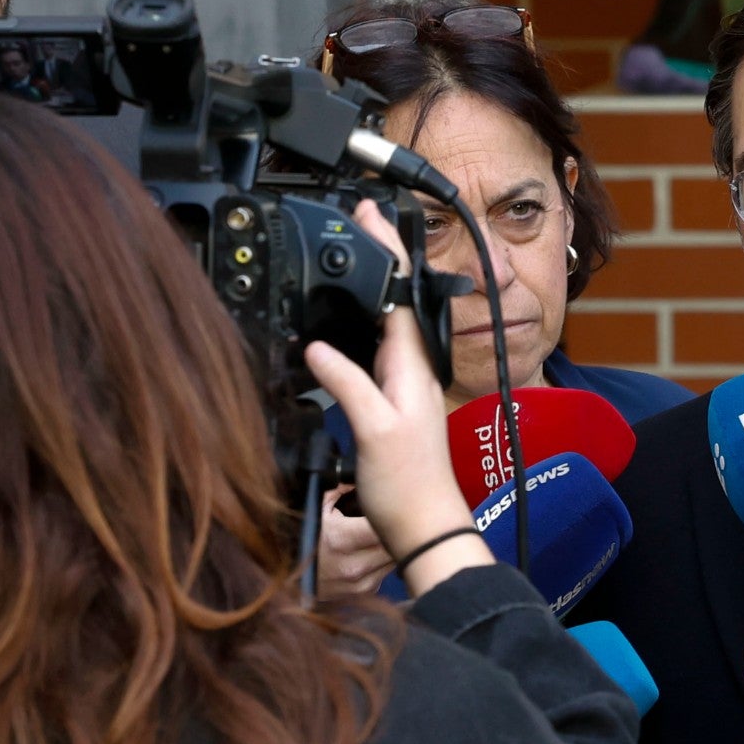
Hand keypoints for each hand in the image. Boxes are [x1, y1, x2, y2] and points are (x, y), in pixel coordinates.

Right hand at [304, 201, 488, 595]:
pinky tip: (347, 322)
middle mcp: (412, 369)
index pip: (398, 295)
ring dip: (371, 287)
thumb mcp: (374, 430)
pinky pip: (376, 349)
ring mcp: (404, 385)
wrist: (425, 525)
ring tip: (352, 256)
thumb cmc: (408, 486)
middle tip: (358, 223)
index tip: (370, 217)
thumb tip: (318, 348)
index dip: (385, 253)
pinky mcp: (392, 402)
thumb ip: (348, 385)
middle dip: (378, 259)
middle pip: (394, 301)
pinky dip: (361, 324)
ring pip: (386, 322)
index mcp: (411, 366)